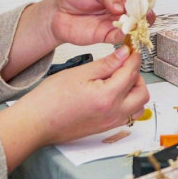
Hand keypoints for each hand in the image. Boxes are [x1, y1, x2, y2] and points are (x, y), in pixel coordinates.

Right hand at [0, 45, 149, 169]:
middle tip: (123, 65)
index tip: (130, 49)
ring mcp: (110, 123)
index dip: (133, 57)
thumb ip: (106, 64)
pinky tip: (112, 93)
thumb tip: (124, 54)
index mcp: (108, 97)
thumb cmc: (50, 99)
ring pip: (138, 107)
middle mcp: (113, 113)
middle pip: (142, 92)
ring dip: (134, 91)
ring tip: (118, 80)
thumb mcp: (79, 73)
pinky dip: (127, 103)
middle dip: (137, 75)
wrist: (35, 123)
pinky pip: (127, 115)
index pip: (131, 72)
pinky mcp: (105, 129)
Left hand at [40, 0, 155, 47]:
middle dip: (144, 15)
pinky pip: (119, 37)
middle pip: (138, 14)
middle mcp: (118, 11)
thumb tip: (119, 6)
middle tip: (144, 15)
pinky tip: (126, 32)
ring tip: (136, 24)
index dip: (143, 1)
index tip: (145, 3)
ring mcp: (113, 24)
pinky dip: (125, 36)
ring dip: (137, 27)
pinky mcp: (105, 36)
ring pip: (132, 27)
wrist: (57, 14)